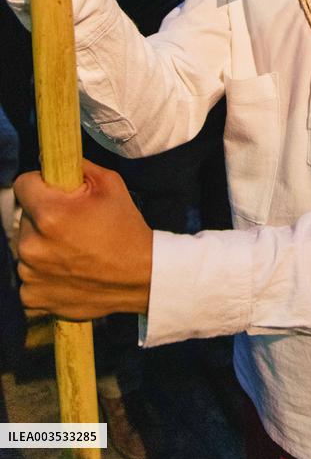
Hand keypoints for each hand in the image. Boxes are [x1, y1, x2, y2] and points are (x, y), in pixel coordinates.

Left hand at [15, 160, 152, 319]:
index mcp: (49, 214)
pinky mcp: (31, 297)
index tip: (55, 193)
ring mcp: (29, 275)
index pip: (22, 184)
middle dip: (42, 217)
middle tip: (71, 225)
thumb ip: (77, 167)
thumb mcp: (110, 184)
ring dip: (42, 246)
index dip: (40, 184)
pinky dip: (42, 274)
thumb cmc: (126, 229)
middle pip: (24, 217)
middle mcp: (31, 246)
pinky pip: (28, 276)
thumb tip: (54, 161)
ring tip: (72, 250)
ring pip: (25, 246)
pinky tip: (68, 271)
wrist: (140, 277)